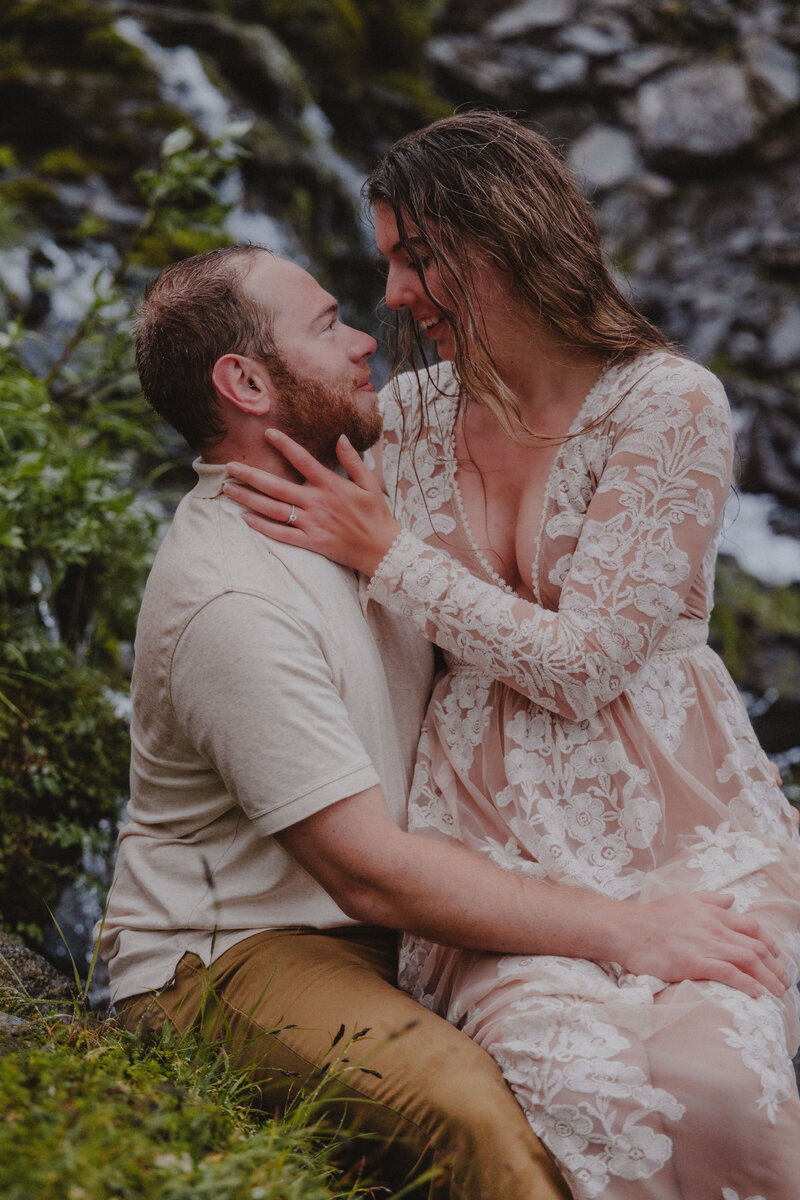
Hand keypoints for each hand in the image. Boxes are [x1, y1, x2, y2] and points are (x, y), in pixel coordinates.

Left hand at [224, 431, 401, 576]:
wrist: (381, 548)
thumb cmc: (376, 514)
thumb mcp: (369, 482)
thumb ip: (353, 459)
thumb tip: (340, 437)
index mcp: (330, 484)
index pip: (302, 460)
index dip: (284, 445)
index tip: (267, 433)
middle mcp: (317, 502)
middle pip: (276, 486)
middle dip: (251, 475)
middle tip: (229, 467)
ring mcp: (312, 523)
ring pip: (273, 509)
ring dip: (249, 499)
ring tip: (229, 490)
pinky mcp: (310, 541)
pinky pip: (281, 534)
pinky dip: (262, 527)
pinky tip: (246, 518)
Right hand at [612, 891, 789, 999]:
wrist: (626, 929)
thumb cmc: (652, 916)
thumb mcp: (684, 899)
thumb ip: (710, 899)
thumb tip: (732, 898)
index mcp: (712, 913)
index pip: (751, 926)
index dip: (769, 942)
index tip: (777, 956)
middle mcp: (713, 927)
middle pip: (756, 945)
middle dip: (776, 965)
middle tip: (785, 981)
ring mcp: (705, 945)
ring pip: (748, 960)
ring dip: (768, 978)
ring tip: (778, 992)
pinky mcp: (694, 963)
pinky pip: (728, 973)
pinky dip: (747, 983)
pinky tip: (757, 994)